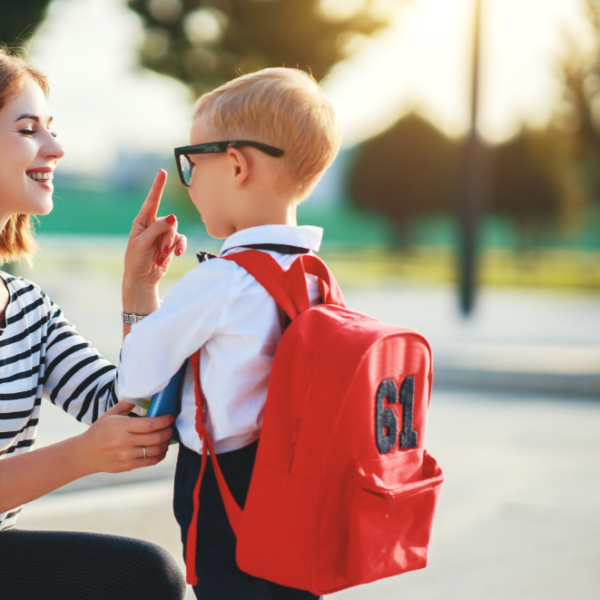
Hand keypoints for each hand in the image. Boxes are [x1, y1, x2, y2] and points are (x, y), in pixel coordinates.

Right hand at [77, 401, 173, 473]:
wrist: (85, 454)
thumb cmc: (99, 431)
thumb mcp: (110, 414)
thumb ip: (127, 403)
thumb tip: (144, 392)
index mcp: (121, 426)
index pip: (149, 424)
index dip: (163, 421)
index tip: (170, 417)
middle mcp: (124, 442)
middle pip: (155, 438)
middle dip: (168, 432)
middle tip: (171, 427)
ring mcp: (127, 456)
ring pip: (155, 451)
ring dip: (166, 443)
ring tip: (168, 437)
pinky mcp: (128, 466)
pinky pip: (151, 462)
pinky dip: (161, 455)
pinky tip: (162, 449)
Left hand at [123, 169, 187, 313]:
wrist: (142, 278)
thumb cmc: (136, 259)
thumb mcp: (143, 242)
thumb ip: (157, 229)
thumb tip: (173, 217)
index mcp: (142, 221)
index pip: (152, 201)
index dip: (158, 186)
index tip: (162, 172)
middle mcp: (154, 225)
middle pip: (169, 221)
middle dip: (166, 236)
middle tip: (161, 250)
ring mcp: (164, 234)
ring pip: (175, 231)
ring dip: (170, 245)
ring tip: (163, 256)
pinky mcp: (172, 244)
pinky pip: (180, 240)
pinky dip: (179, 247)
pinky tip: (176, 254)